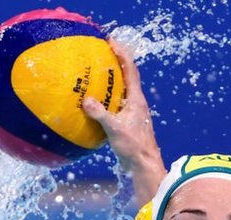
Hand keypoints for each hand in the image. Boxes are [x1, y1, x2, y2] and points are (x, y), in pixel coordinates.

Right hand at [82, 40, 165, 203]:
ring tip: (94, 73)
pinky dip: (104, 99)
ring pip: (121, 91)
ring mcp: (132, 113)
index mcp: (136, 100)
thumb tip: (86, 100)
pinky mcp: (127, 123)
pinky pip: (114, 105)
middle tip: (100, 52)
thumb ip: (101, 114)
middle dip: (115, 63)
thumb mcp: (115, 129)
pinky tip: (91, 102)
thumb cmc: (134, 147)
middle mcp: (136, 103)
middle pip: (126, 77)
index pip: (130, 70)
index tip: (111, 42)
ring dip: (110, 81)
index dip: (122, 54)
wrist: (144, 165)